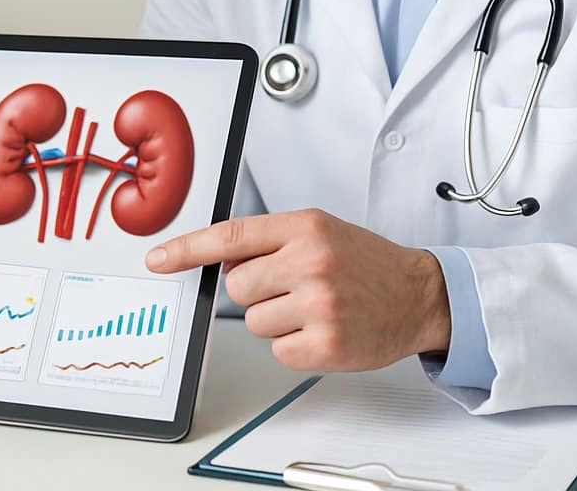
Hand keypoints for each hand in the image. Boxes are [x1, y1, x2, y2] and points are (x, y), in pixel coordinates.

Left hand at [145, 209, 450, 371]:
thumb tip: (218, 259)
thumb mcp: (319, 231)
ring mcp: (318, 305)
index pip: (231, 235)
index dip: (187, 248)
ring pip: (253, 321)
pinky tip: (321, 330)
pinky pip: (277, 350)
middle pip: (237, 286)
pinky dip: (293, 345)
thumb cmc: (364, 262)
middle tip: (294, 288)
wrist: (418, 294)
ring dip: (276, 320)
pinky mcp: (326, 344)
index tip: (157, 258)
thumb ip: (270, 240)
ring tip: (313, 308)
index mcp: (304, 227)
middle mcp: (310, 262)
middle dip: (257, 291)